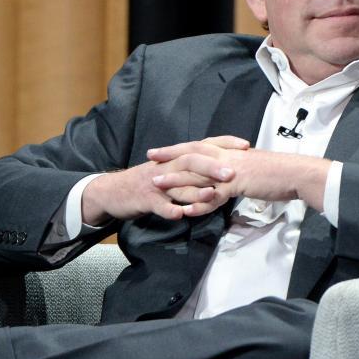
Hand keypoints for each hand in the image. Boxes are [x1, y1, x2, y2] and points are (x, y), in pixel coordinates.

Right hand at [81, 136, 249, 222]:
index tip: (246, 145)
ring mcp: (155, 183)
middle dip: (213, 167)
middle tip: (233, 174)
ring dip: (195, 191)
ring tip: (213, 196)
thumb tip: (222, 167)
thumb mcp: (171, 172)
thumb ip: (194, 170)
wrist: (113, 192)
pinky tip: (180, 215)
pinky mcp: (144, 199)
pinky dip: (169, 209)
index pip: (202, 145)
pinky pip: (158, 205)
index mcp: (175, 158)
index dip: (224, 143)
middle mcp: (167, 166)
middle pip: (191, 161)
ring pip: (177, 185)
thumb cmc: (147, 183)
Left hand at [147, 140, 330, 214]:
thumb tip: (225, 175)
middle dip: (169, 157)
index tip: (160, 150)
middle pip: (191, 154)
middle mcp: (226, 157)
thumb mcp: (251, 167)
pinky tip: (185, 211)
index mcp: (229, 151)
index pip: (198, 146)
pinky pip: (213, 196)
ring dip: (175, 179)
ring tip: (156, 185)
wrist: (295, 174)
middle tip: (149, 159)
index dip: (177, 148)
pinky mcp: (237, 184)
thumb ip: (234, 170)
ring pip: (197, 174)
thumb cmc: (277, 172)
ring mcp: (230, 170)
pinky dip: (198, 204)